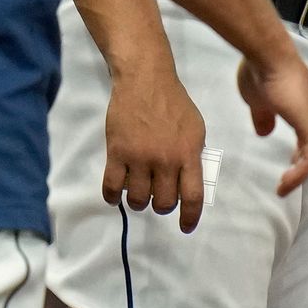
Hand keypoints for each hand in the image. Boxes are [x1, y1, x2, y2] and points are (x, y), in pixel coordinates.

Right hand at [103, 63, 208, 231]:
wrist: (145, 80)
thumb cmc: (174, 103)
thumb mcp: (196, 128)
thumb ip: (194, 156)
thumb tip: (189, 183)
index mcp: (188, 153)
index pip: (192, 197)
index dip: (190, 218)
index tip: (185, 227)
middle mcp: (165, 160)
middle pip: (162, 203)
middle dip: (161, 204)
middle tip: (157, 193)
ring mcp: (139, 157)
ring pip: (137, 200)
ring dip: (138, 200)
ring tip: (139, 188)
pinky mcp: (116, 153)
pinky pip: (111, 188)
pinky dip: (113, 196)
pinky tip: (117, 192)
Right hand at [235, 50, 307, 195]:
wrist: (267, 55)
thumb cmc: (261, 73)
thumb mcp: (258, 100)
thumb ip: (264, 117)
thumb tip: (265, 132)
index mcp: (307, 102)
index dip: (300, 150)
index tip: (289, 162)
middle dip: (302, 164)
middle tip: (288, 178)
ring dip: (300, 172)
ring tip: (285, 185)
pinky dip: (300, 172)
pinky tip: (286, 182)